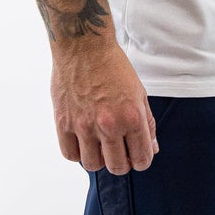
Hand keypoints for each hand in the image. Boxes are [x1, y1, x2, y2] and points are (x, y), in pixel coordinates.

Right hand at [51, 39, 158, 173]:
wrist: (84, 46)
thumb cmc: (113, 66)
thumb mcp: (139, 93)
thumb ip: (147, 124)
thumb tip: (151, 149)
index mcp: (132, 118)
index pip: (142, 159)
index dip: (141, 161)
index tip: (136, 155)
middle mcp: (109, 125)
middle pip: (117, 167)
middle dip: (122, 163)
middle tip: (119, 152)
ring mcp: (84, 125)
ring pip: (93, 165)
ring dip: (99, 159)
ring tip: (99, 146)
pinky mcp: (63, 122)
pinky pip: (70, 154)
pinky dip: (77, 153)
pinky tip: (82, 142)